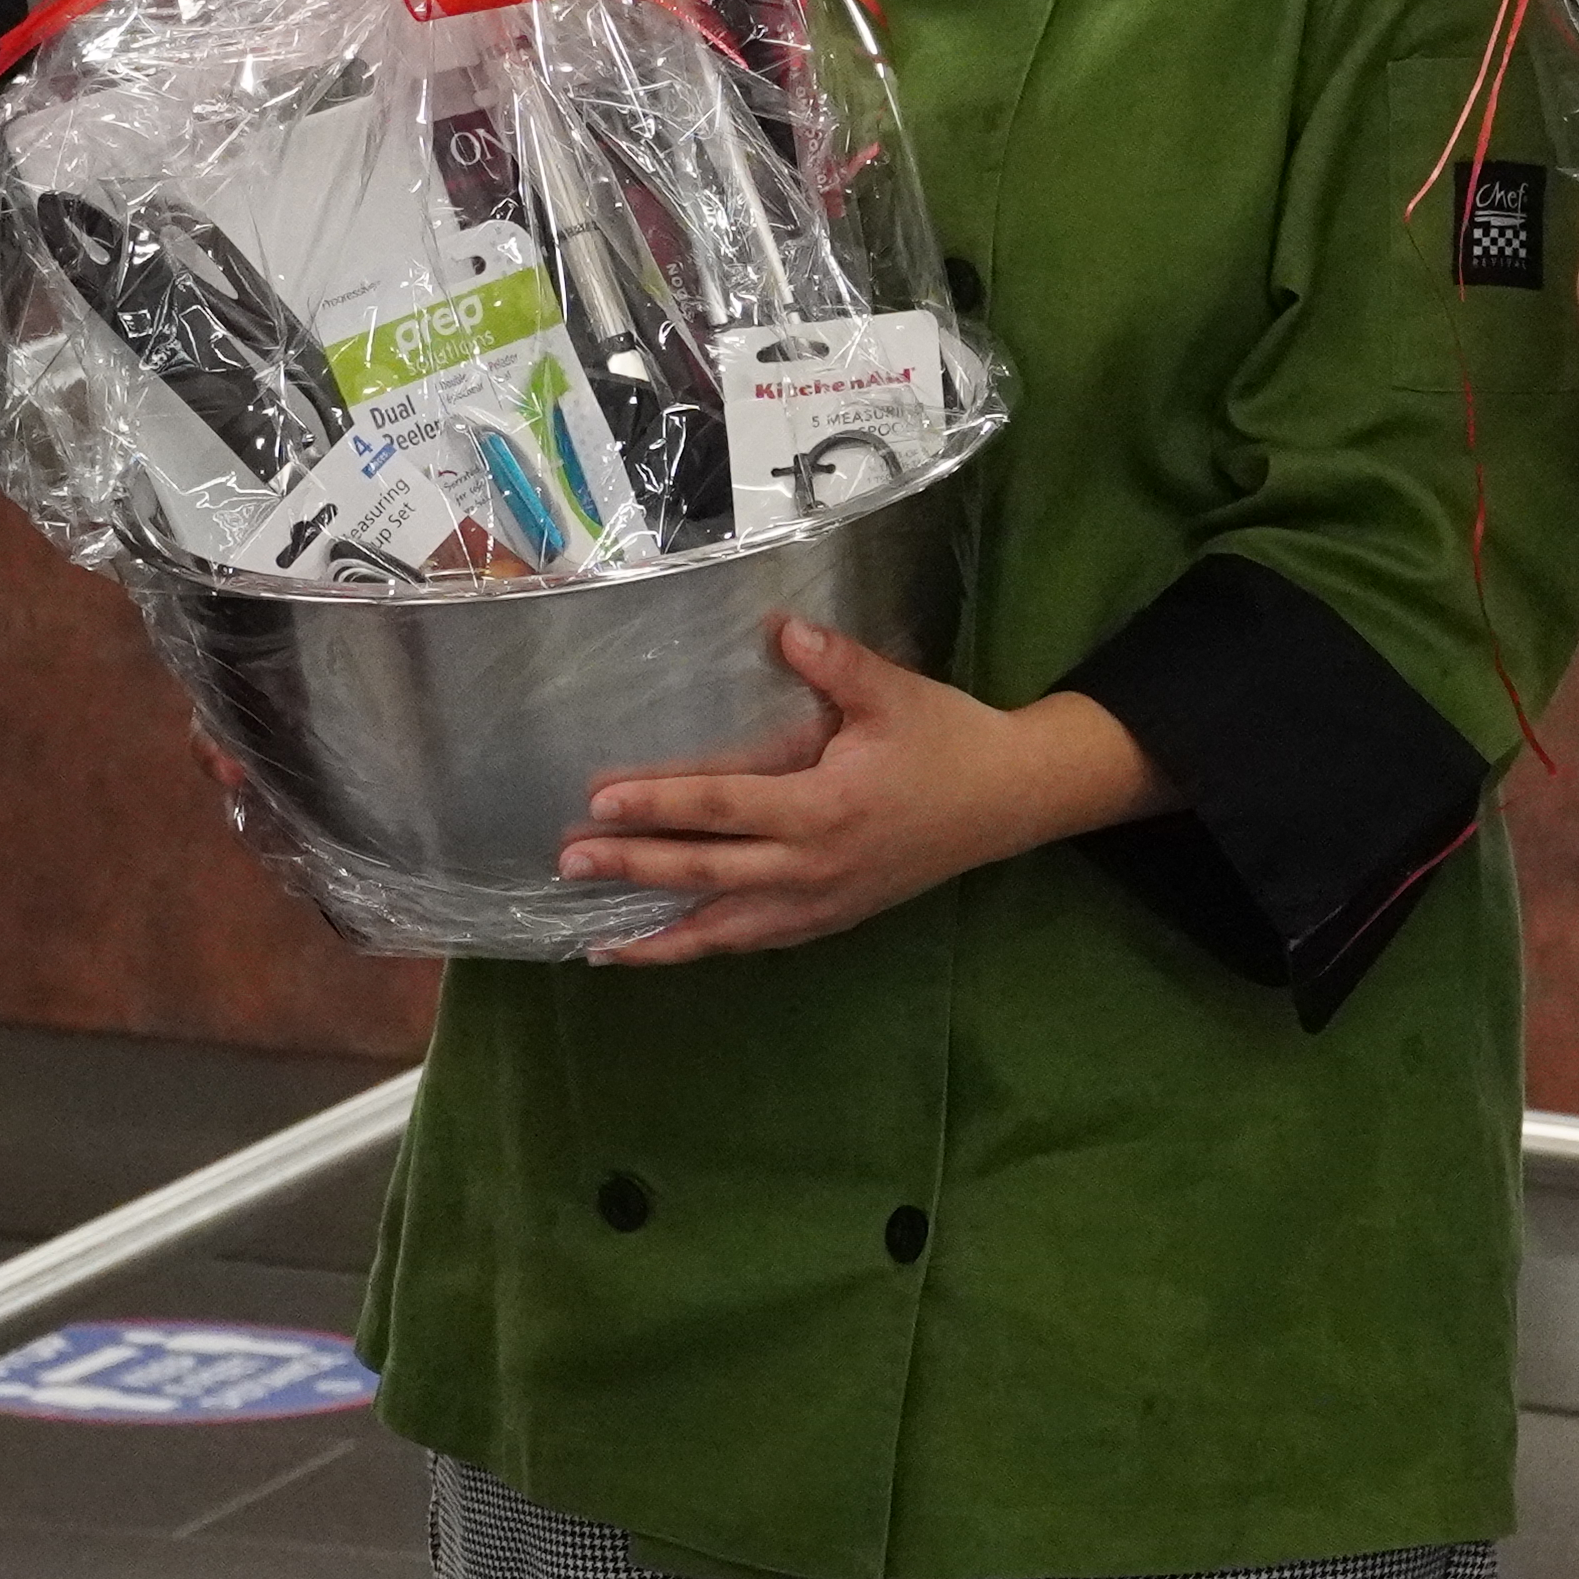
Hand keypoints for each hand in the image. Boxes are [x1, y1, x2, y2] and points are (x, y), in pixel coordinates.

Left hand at [566, 620, 1163, 964]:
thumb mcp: (895, 693)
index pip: (723, 807)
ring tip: (596, 941)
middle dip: (634, 869)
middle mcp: (815, 867)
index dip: (660, 804)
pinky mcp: (832, 919)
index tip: (599, 802)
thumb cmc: (947, 739)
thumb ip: (834, 664)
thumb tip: (780, 629)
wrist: (1009, 800)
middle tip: (568, 862)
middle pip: (707, 873)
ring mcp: (822, 903)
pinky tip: (669, 948)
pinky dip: (708, 948)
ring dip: (660, 936)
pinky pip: (757, 942)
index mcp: (826, 807)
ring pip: (727, 930)